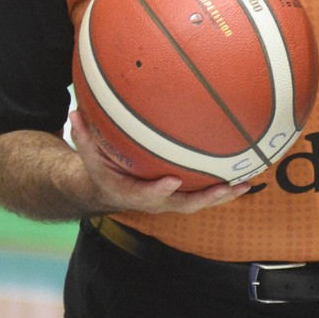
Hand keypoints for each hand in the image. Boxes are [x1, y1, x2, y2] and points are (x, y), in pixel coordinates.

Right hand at [69, 111, 246, 214]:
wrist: (108, 191)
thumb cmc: (101, 169)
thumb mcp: (87, 155)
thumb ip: (83, 137)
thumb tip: (73, 112)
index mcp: (130, 192)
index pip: (144, 195)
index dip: (159, 191)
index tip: (174, 180)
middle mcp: (153, 201)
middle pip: (182, 205)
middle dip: (204, 199)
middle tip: (223, 189)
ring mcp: (169, 200)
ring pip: (198, 202)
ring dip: (222, 195)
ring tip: (245, 184)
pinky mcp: (180, 196)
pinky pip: (204, 193)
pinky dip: (223, 188)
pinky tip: (244, 174)